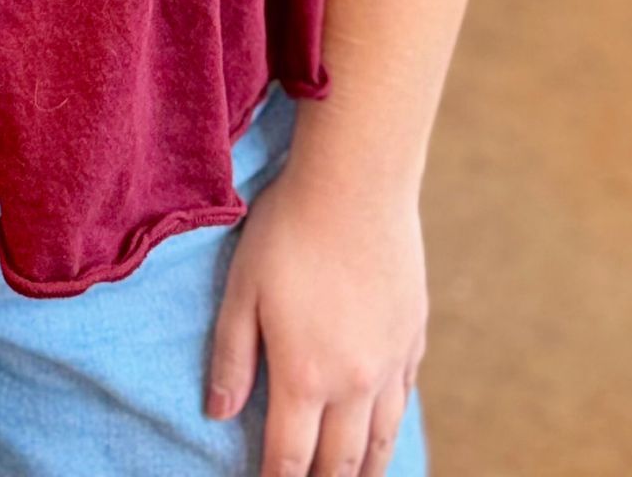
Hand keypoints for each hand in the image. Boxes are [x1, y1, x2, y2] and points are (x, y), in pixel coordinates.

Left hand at [206, 162, 426, 476]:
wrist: (357, 183)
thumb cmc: (288, 229)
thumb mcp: (242, 289)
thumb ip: (231, 357)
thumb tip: (219, 414)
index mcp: (304, 376)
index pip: (290, 458)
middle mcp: (354, 382)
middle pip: (340, 461)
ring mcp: (390, 362)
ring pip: (382, 440)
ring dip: (366, 470)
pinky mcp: (412, 336)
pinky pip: (404, 399)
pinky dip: (392, 426)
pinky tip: (385, 427)